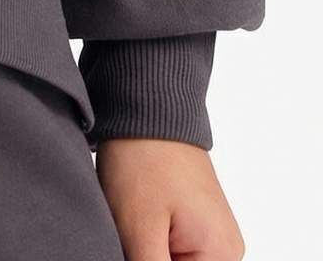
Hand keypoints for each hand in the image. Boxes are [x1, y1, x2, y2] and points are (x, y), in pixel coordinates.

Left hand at [95, 137, 244, 258]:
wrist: (146, 105)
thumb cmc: (144, 158)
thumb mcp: (138, 229)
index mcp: (221, 257)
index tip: (131, 250)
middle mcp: (225, 251)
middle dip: (144, 259)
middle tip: (126, 238)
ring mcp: (210, 237)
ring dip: (145, 254)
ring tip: (130, 229)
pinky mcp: (193, 224)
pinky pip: (172, 252)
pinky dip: (149, 246)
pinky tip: (133, 225)